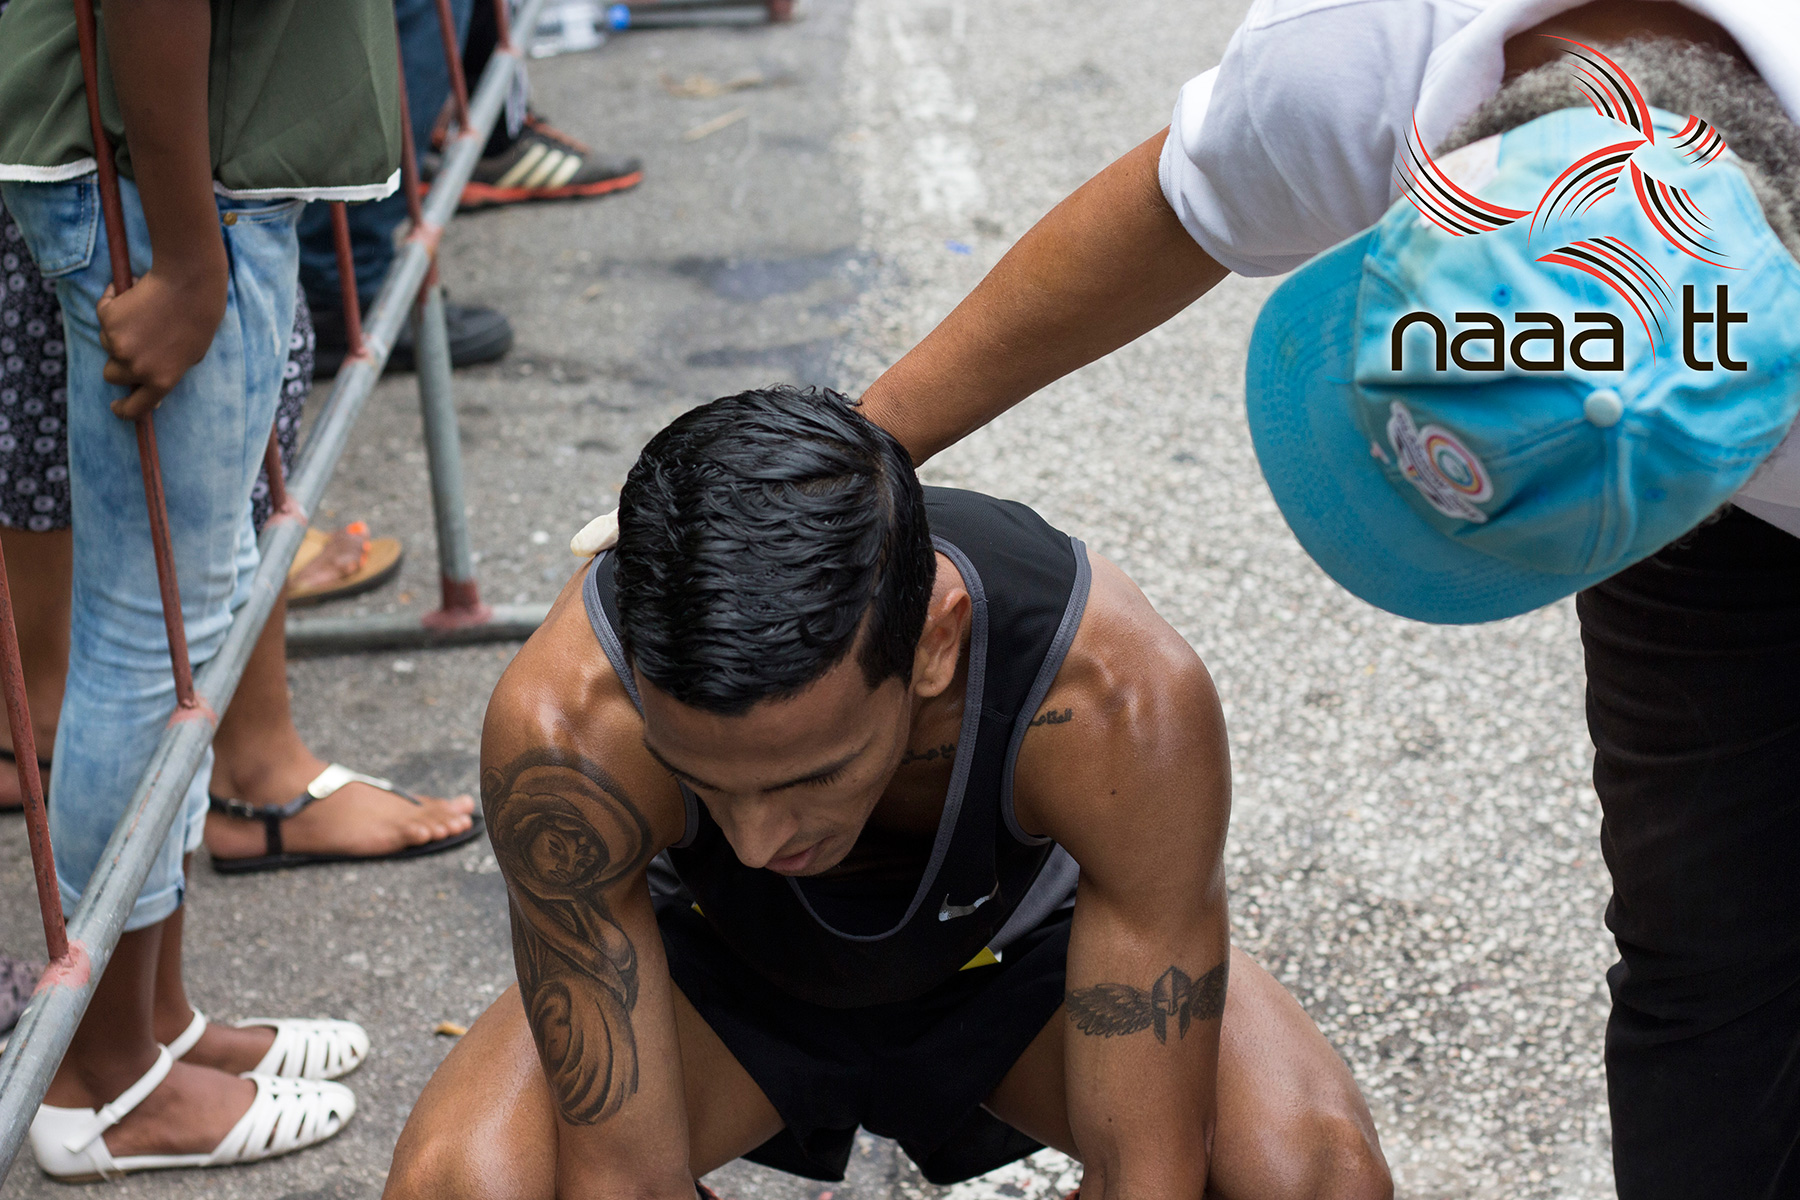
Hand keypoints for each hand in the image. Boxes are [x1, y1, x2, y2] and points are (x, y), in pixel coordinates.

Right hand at [97, 261, 226, 418]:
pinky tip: (135, 292)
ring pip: (107, 342)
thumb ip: (169, 374)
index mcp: (162, 380)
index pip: (135, 408)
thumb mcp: (192, 356)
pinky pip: (104, 312)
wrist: (189, 283)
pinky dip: (114, 302)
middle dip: (118, 361)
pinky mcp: (108, 319)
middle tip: (135, 341)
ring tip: (147, 312)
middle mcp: (137, 368)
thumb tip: (153, 399)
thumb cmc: (198, 317)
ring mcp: (119, 344)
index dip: (123, 410)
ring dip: (119, 330)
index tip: (117, 407)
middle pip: (112, 374)